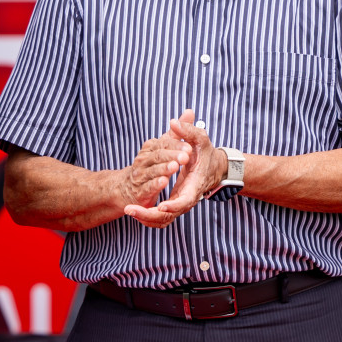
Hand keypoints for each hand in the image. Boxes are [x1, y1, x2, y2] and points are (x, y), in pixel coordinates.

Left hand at [125, 110, 225, 227]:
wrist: (214, 168)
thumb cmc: (206, 153)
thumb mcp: (200, 140)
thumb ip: (189, 131)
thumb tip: (174, 121)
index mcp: (195, 185)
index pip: (185, 201)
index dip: (173, 205)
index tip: (160, 206)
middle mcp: (187, 198)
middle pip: (169, 215)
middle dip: (149, 214)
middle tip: (129, 209)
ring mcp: (180, 203)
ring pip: (163, 220)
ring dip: (145, 218)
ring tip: (128, 210)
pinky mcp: (174, 204)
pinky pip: (160, 218)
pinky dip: (148, 218)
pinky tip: (133, 211)